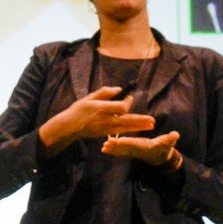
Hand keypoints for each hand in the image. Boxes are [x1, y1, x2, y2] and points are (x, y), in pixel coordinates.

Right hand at [39, 86, 155, 154]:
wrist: (70, 127)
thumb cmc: (78, 110)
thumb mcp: (89, 97)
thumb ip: (104, 92)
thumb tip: (119, 89)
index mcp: (101, 108)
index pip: (121, 107)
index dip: (128, 102)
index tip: (129, 97)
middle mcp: (105, 120)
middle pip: (127, 120)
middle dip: (140, 120)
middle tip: (152, 120)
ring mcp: (106, 128)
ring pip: (126, 127)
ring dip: (139, 126)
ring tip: (151, 125)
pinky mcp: (105, 134)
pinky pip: (121, 132)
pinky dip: (131, 130)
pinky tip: (139, 129)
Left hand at [101, 131, 181, 168]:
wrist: (162, 157)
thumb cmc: (165, 148)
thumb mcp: (169, 142)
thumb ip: (171, 139)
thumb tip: (175, 135)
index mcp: (145, 146)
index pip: (134, 144)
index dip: (125, 143)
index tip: (118, 141)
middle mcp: (137, 150)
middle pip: (124, 148)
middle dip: (115, 147)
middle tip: (105, 145)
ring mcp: (133, 152)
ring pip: (121, 151)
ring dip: (112, 149)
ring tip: (103, 147)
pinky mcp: (131, 152)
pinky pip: (120, 151)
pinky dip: (113, 150)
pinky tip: (104, 148)